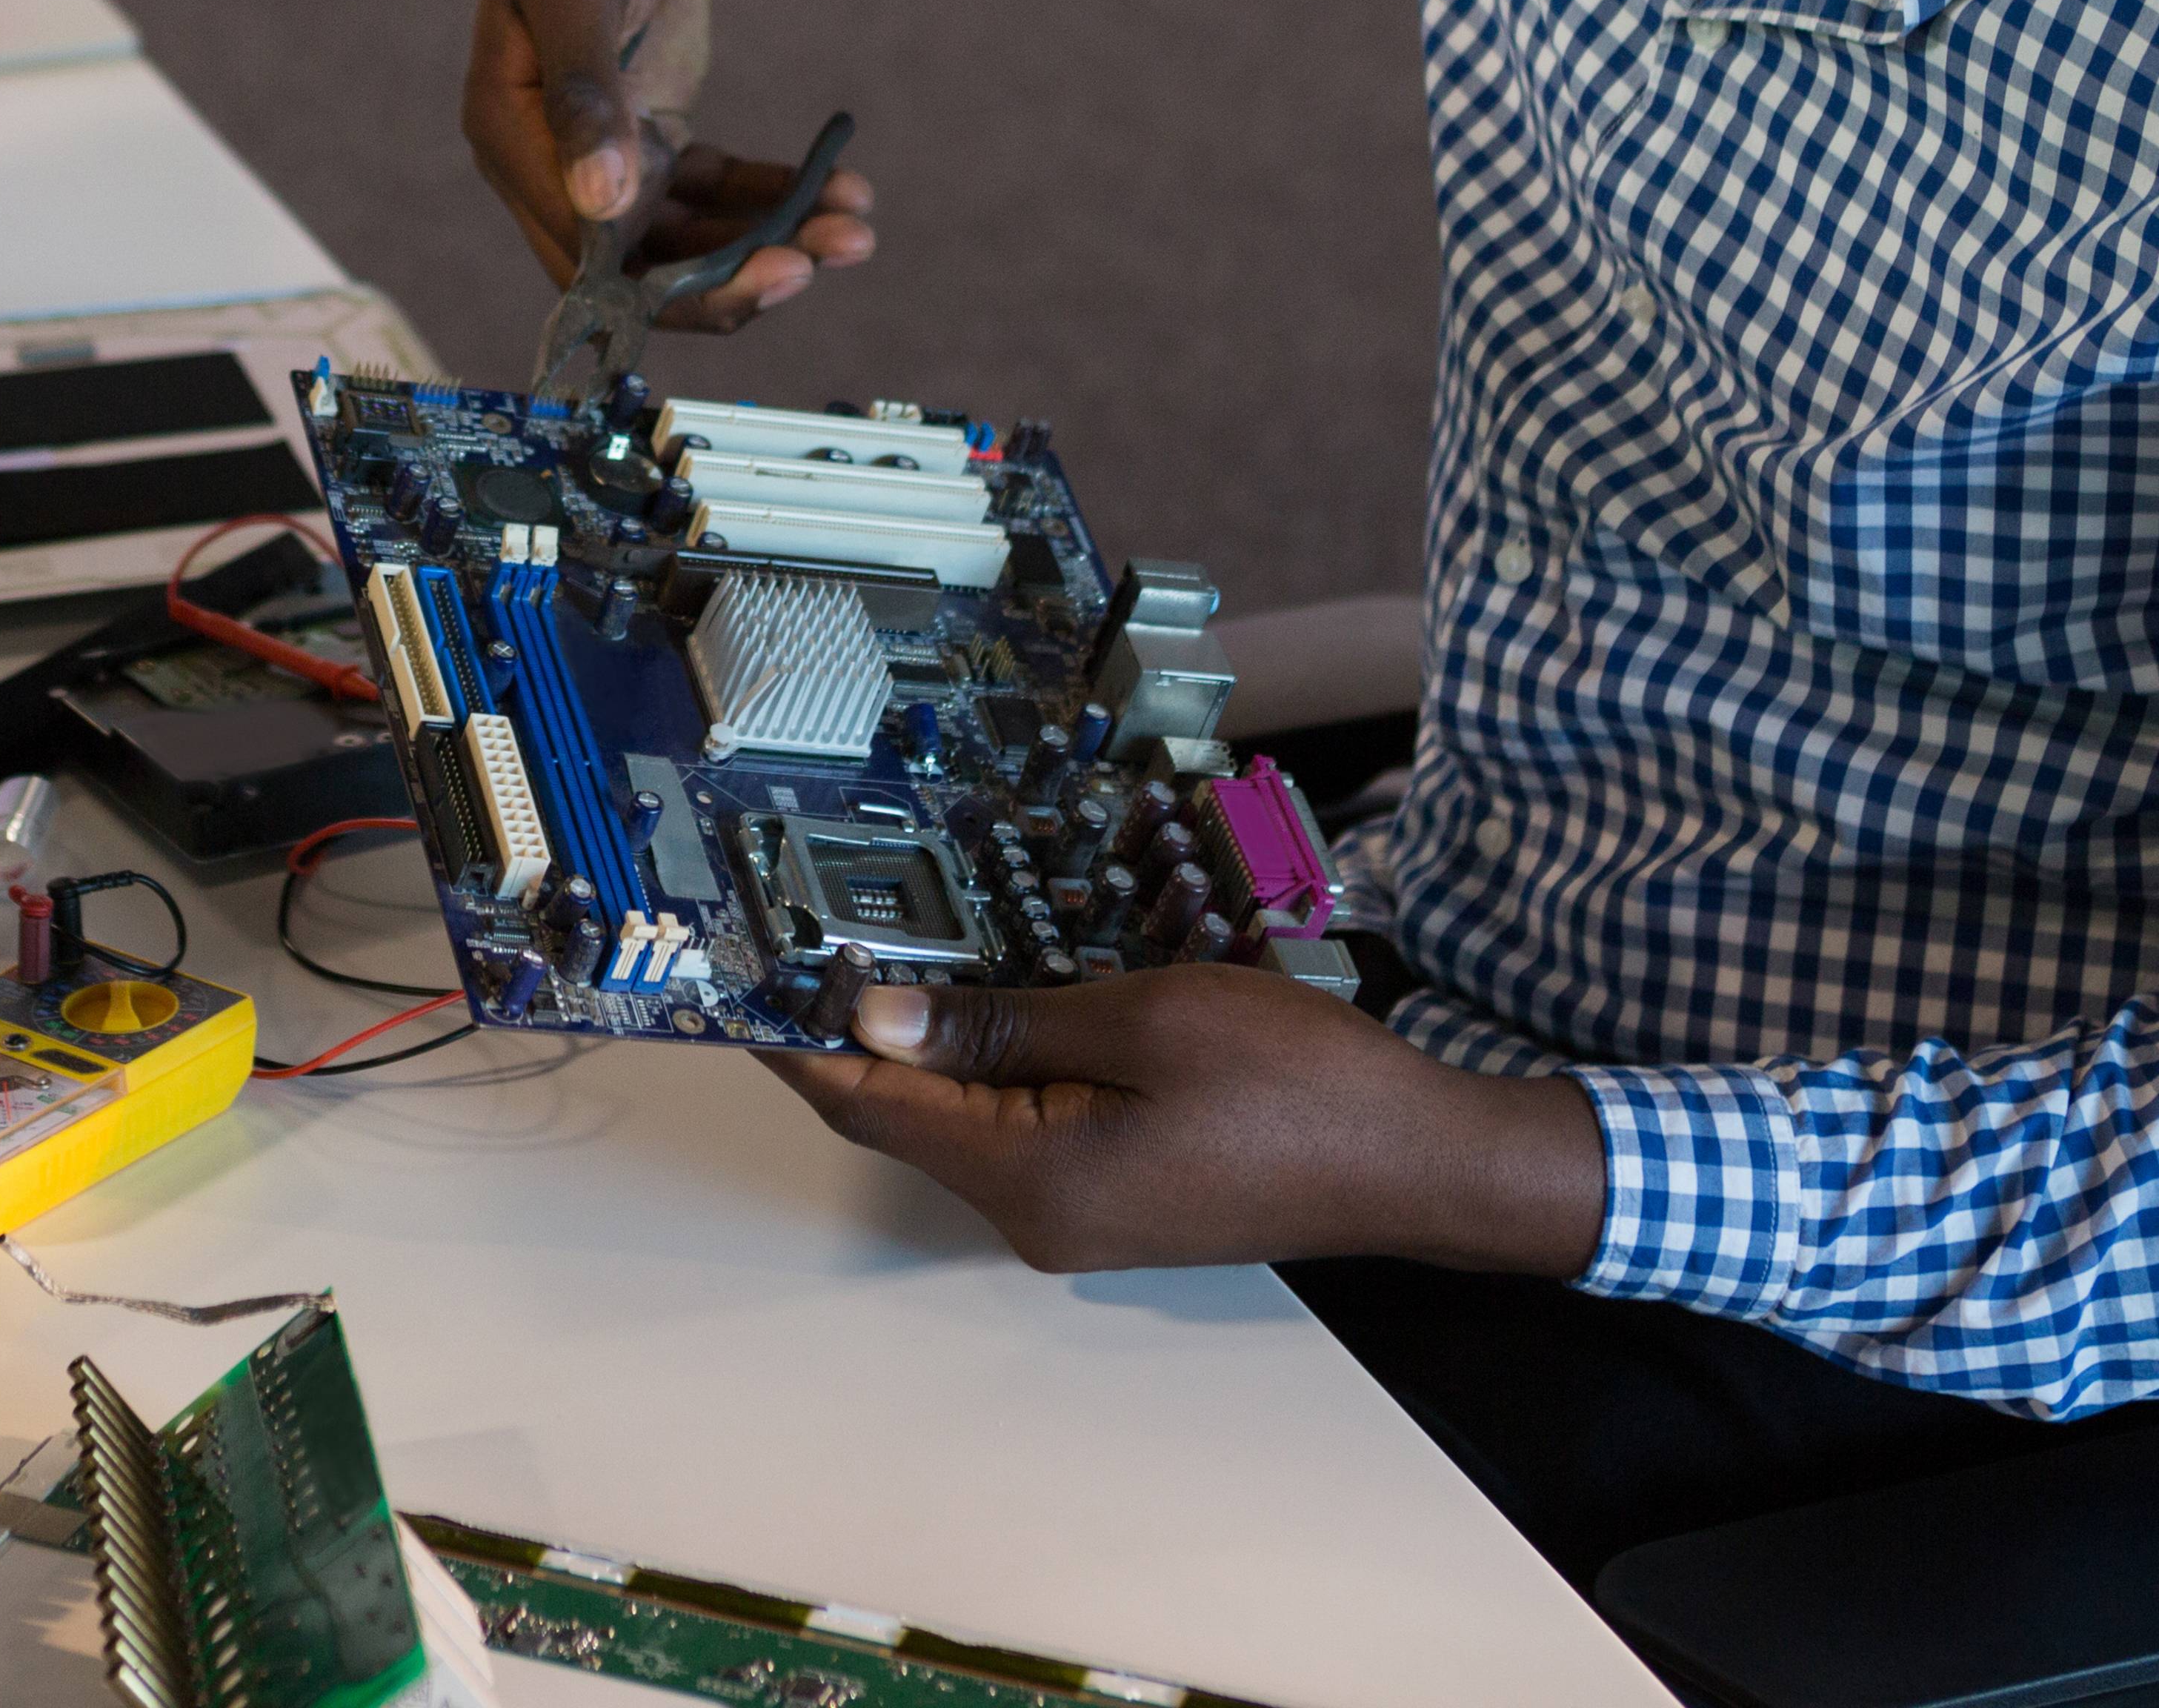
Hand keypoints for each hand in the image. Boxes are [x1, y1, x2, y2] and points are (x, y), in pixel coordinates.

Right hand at [464, 0, 876, 332]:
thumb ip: (584, 94)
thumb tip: (600, 203)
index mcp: (508, 133)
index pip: (583, 254)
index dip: (675, 284)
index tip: (775, 269)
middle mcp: (549, 162)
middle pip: (639, 268)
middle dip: (735, 277)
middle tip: (823, 258)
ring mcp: (606, 155)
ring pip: (687, 242)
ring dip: (768, 244)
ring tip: (856, 228)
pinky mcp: (655, 139)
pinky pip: (715, 198)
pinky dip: (775, 201)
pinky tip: (843, 188)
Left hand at [762, 966, 1607, 1277]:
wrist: (1416, 1159)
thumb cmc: (1297, 1086)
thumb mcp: (1141, 1020)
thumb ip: (1000, 1025)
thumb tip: (875, 1020)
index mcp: (1032, 1178)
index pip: (871, 1109)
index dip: (798, 1045)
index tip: (742, 985)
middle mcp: (1039, 1214)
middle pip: (907, 1120)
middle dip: (851, 1037)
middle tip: (804, 945)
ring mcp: (1081, 1214)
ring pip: (964, 1121)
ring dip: (924, 1047)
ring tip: (881, 956)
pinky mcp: (1118, 1195)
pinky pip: (1021, 1127)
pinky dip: (988, 1067)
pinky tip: (985, 1001)